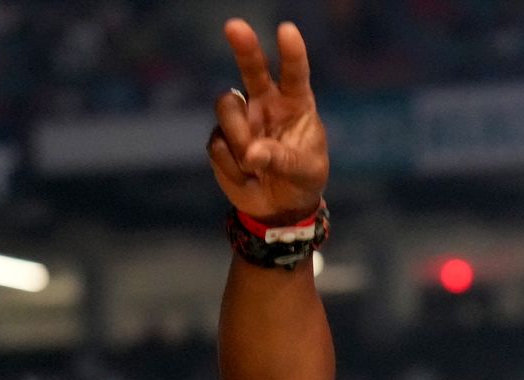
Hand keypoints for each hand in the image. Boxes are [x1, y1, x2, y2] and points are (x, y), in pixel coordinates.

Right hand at [209, 20, 328, 223]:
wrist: (279, 208)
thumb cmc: (302, 181)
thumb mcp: (304, 172)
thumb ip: (281, 159)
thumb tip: (250, 153)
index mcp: (296, 104)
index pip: (294, 74)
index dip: (291, 52)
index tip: (287, 30)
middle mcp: (266, 103)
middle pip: (252, 69)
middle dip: (244, 48)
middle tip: (234, 26)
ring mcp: (241, 119)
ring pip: (228, 108)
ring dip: (239, 137)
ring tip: (254, 165)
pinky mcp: (221, 138)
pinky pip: (218, 144)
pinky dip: (232, 166)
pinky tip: (246, 177)